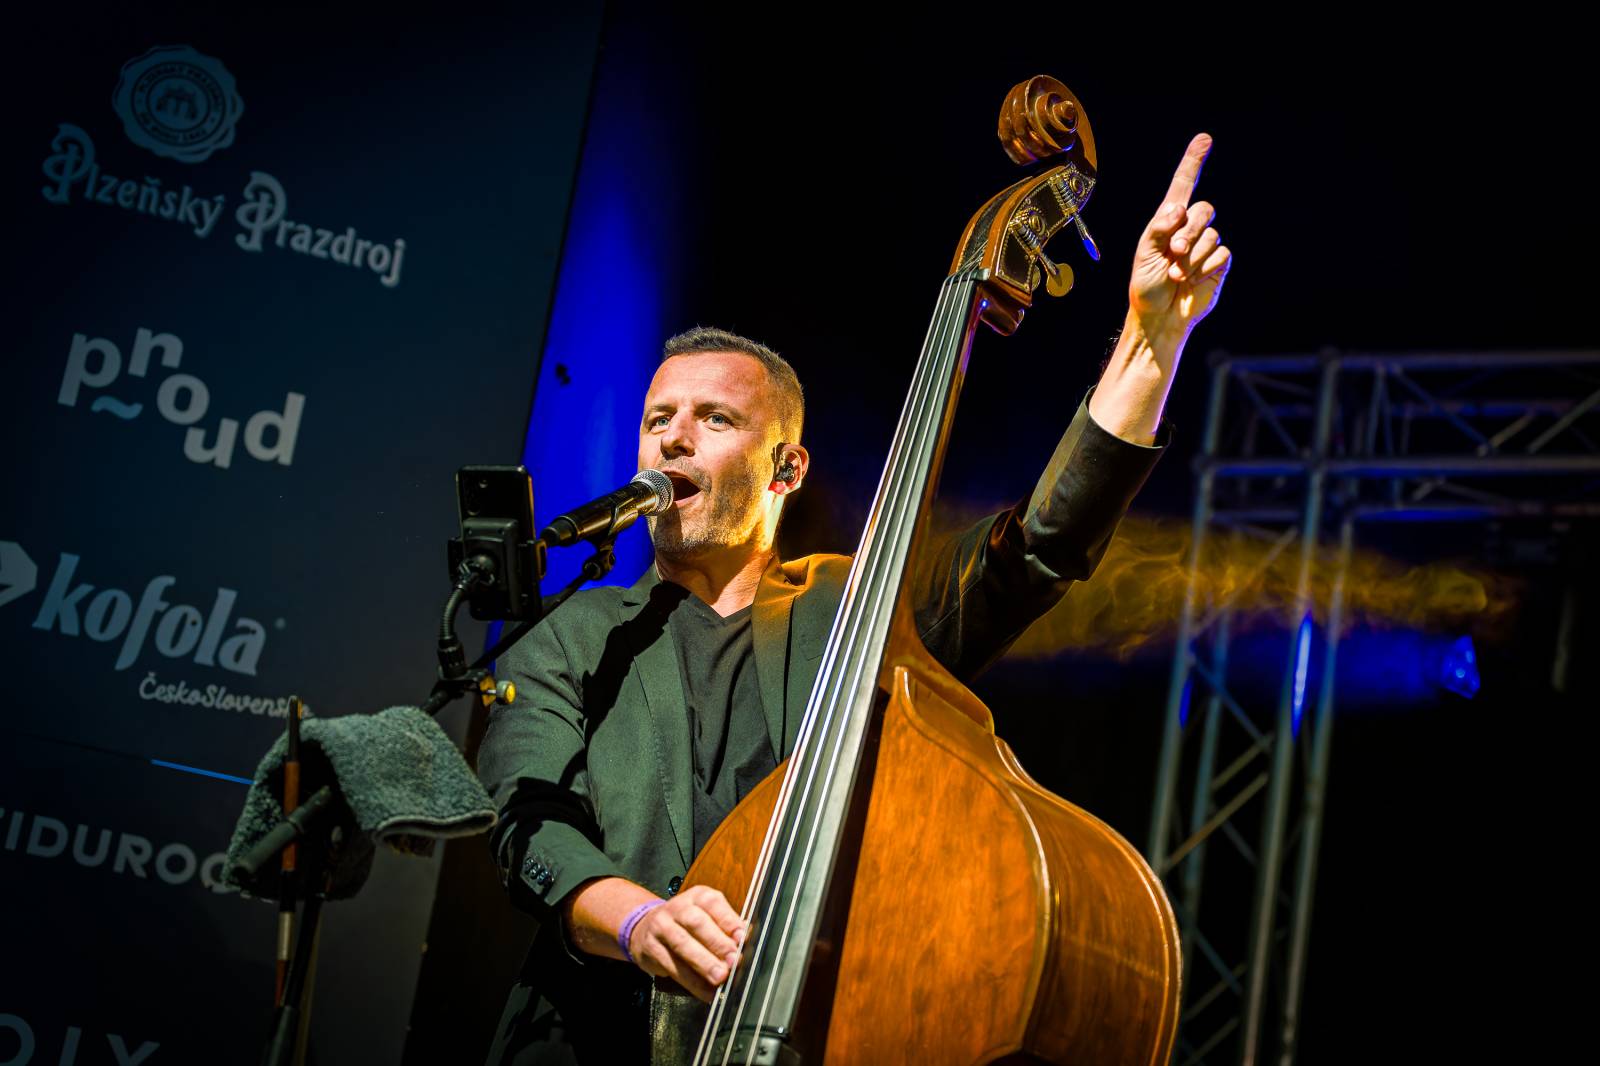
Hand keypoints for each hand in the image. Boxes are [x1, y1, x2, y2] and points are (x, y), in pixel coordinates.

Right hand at [627, 885, 747, 1002]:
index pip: (713, 904)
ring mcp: (661, 927)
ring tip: (720, 979)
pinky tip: (706, 991)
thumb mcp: (707, 917)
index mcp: (698, 896)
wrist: (644, 928)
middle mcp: (678, 908)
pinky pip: (673, 967)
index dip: (728, 921)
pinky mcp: (651, 948)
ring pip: (683, 945)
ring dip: (704, 964)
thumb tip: (748, 941)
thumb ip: (727, 928)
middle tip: (733, 961)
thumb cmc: (686, 924)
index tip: (742, 938)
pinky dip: (692, 982)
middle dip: (717, 943)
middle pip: (697, 924)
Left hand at [1128, 133, 1231, 355]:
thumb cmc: (1147, 285)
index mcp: (1167, 220)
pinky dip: (1204, 268)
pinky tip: (1192, 280)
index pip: (1183, 185)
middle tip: (1174, 252)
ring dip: (1192, 256)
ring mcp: (1205, 245)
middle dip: (1188, 231)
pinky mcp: (1218, 262)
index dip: (1194, 162)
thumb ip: (1160, 228)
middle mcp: (1189, 228)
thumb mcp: (1145, 254)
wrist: (1159, 316)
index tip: (1204, 139)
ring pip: (1211, 234)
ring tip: (1178, 274)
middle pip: (1203, 210)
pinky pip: (1221, 253)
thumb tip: (1179, 208)